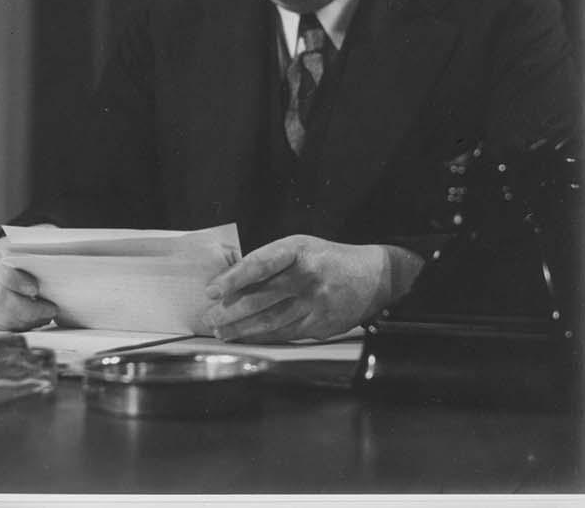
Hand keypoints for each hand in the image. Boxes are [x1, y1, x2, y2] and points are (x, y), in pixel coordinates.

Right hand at [0, 236, 58, 330]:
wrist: (24, 259)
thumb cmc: (37, 249)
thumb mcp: (45, 240)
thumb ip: (51, 246)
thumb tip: (73, 253)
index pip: (0, 268)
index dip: (15, 281)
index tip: (35, 289)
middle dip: (27, 309)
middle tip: (51, 309)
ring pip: (0, 316)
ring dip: (27, 320)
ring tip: (48, 315)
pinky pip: (3, 326)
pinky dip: (23, 326)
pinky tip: (38, 320)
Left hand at [202, 235, 423, 342]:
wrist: (374, 277)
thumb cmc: (328, 259)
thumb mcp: (301, 248)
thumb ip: (271, 262)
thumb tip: (231, 282)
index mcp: (299, 251)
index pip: (260, 264)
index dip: (233, 279)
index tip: (212, 291)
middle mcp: (307, 277)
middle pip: (261, 298)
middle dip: (230, 311)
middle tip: (210, 318)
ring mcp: (316, 303)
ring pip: (270, 321)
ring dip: (241, 328)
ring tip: (222, 331)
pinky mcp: (322, 325)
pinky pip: (285, 334)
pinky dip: (263, 337)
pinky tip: (248, 338)